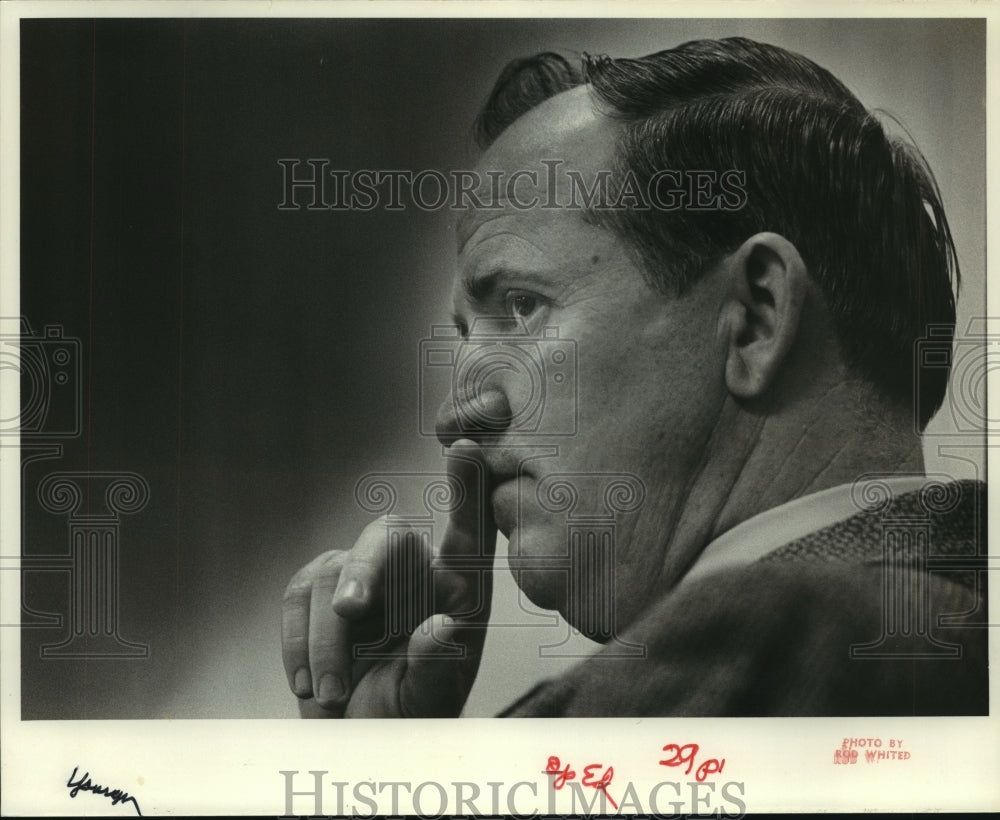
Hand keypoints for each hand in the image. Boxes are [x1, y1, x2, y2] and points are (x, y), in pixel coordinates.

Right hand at [281, 440, 496, 716]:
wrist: (352, 745)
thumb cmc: (405, 719)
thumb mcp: (428, 702)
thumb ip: (435, 665)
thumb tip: (441, 625)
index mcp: (457, 592)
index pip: (469, 533)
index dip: (468, 490)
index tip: (467, 447)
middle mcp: (411, 573)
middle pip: (389, 537)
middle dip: (366, 567)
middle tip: (350, 611)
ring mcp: (362, 576)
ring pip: (334, 574)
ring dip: (327, 642)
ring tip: (333, 695)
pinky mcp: (318, 589)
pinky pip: (298, 594)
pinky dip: (298, 642)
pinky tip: (309, 685)